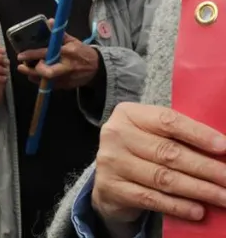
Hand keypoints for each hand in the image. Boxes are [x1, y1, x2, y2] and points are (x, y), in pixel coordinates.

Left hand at [17, 20, 97, 89]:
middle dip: (31, 71)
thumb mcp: (73, 41)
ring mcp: (66, 78)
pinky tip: (35, 76)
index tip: (21, 55)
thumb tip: (49, 21)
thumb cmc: (82, 52)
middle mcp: (66, 67)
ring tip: (26, 71)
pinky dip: (41, 81)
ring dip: (33, 76)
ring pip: (45, 81)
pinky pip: (49, 86)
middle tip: (21, 67)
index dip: (31, 55)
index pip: (46, 54)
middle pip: (46, 72)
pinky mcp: (65, 86)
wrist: (97, 68)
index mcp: (66, 53)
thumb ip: (59, 33)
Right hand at [92, 102, 225, 225]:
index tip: (225, 147)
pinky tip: (198, 210)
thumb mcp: (152, 134)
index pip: (167, 121)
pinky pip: (151, 199)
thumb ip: (178, 136)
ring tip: (223, 197)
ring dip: (198, 190)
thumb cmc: (141, 151)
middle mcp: (116, 135)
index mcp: (129, 114)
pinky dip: (178, 206)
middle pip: (168, 153)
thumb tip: (221, 148)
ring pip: (163, 178)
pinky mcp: (113, 188)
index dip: (198, 134)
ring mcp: (112, 162)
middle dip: (206, 168)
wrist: (110, 179)